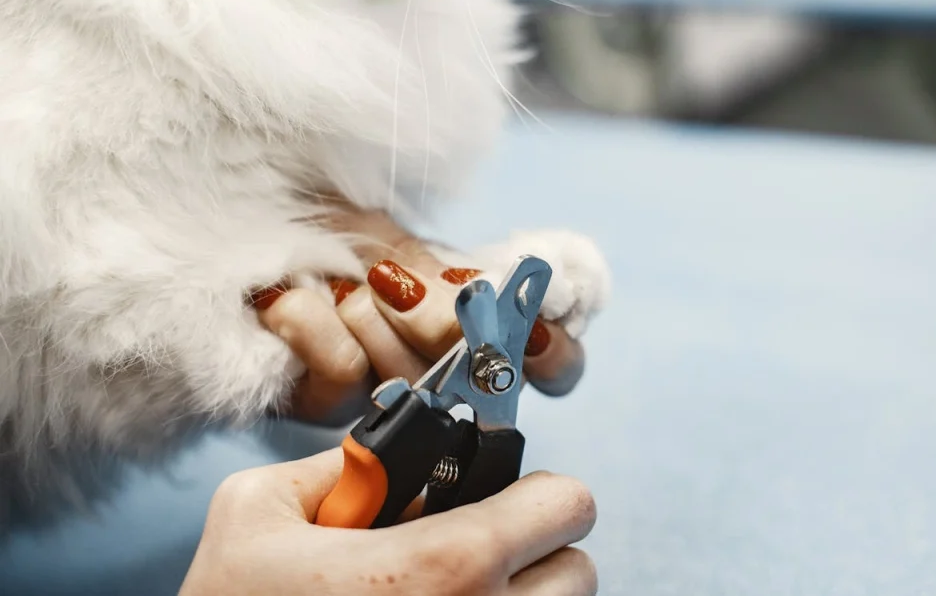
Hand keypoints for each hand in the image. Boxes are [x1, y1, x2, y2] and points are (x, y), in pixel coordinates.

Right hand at [179, 449, 597, 595]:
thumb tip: (388, 455)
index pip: (566, 506)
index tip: (505, 499)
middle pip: (578, 569)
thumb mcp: (255, 512)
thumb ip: (335, 463)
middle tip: (475, 551)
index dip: (537, 493)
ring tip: (449, 594)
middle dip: (534, 550)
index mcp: (445, 567)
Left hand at [251, 211, 585, 420]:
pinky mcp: (323, 403)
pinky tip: (288, 299)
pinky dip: (313, 320)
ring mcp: (385, 391)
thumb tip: (494, 329)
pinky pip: (342, 375)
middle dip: (433, 318)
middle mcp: (440, 368)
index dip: (551, 352)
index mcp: (476, 323)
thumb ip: (459, 289)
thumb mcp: (406, 244)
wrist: (246, 217)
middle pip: (477, 373)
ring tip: (334, 284)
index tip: (530, 330)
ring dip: (366, 311)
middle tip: (388, 281)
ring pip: (411, 375)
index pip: (552, 360)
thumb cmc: (331, 220)